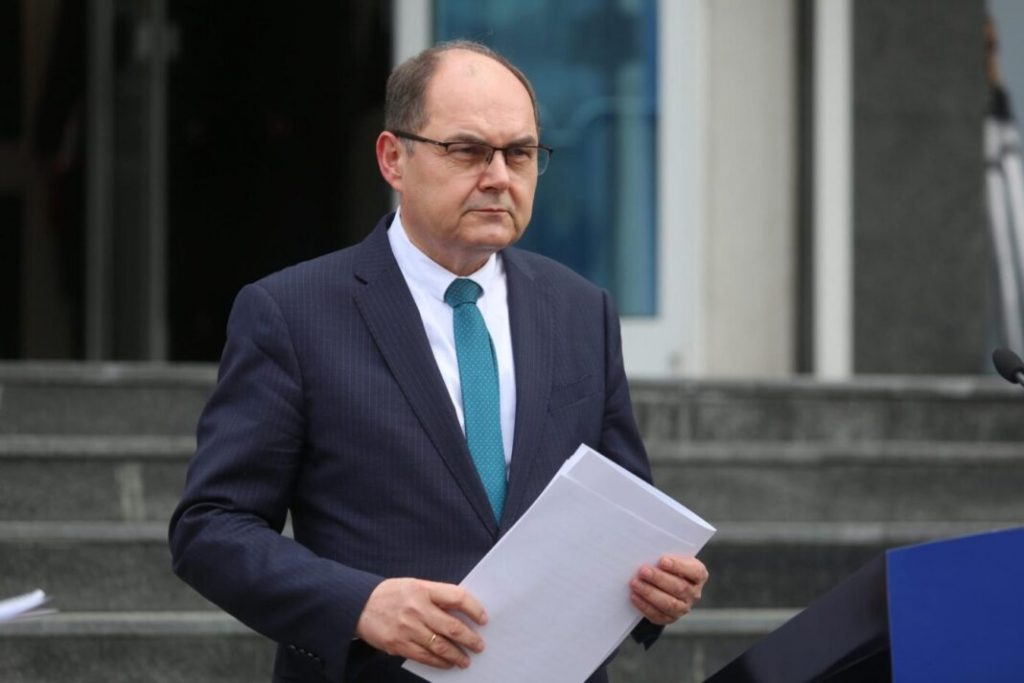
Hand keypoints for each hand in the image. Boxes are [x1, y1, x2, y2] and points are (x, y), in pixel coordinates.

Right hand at [355, 578, 486, 669]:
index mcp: (423, 589)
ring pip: (440, 646)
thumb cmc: (391, 594)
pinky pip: (424, 656)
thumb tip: (461, 611)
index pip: (457, 597)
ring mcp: (408, 628)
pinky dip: (439, 662)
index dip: (474, 609)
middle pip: (452, 627)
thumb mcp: (415, 585)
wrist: (358, 605)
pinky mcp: (398, 645)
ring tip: (465, 660)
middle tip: (479, 646)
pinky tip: (447, 663)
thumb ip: (436, 596)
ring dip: (456, 655)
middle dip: (469, 639)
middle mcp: (417, 608)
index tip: (483, 619)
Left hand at [629, 555, 707, 624]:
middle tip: (642, 571)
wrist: (665, 584)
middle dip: (659, 579)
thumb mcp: (672, 557)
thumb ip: (666, 556)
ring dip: (650, 593)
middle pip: (679, 588)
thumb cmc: (668, 566)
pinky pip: (658, 615)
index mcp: (699, 574)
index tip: (662, 560)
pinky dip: (645, 606)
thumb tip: (649, 553)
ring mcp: (684, 608)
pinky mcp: (670, 618)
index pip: (694, 572)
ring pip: (669, 604)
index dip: (678, 566)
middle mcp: (694, 593)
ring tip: (635, 583)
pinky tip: (634, 596)